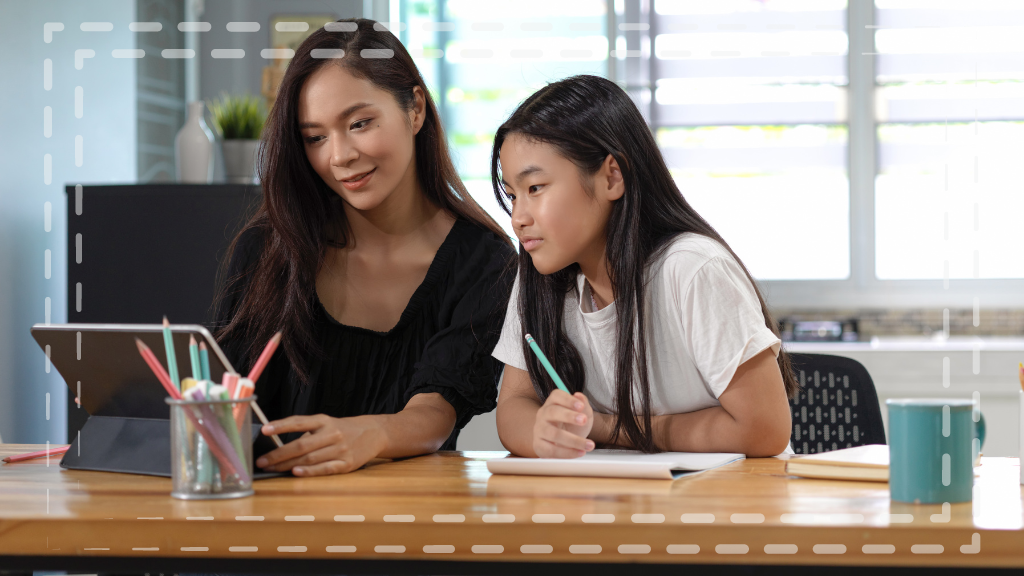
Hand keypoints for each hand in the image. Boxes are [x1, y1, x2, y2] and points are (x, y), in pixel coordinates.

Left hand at [255, 414, 386, 475]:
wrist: (374, 433)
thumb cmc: (343, 429)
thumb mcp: (326, 423)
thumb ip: (307, 432)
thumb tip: (278, 445)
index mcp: (324, 421)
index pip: (299, 422)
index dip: (281, 426)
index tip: (264, 430)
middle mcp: (332, 434)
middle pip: (301, 445)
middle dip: (278, 454)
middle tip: (261, 461)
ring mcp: (340, 449)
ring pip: (310, 458)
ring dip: (288, 465)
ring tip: (272, 468)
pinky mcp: (347, 464)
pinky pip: (325, 468)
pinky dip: (309, 471)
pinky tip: (296, 472)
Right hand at [533, 390, 594, 457]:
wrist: (565, 443)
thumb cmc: (573, 425)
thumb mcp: (583, 414)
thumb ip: (583, 405)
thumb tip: (579, 396)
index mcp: (553, 403)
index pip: (556, 396)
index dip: (568, 400)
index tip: (581, 406)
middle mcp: (543, 414)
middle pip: (552, 412)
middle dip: (568, 416)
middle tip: (584, 421)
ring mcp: (539, 430)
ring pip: (553, 434)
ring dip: (573, 440)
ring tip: (589, 444)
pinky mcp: (538, 445)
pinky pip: (551, 450)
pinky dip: (567, 453)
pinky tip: (580, 452)